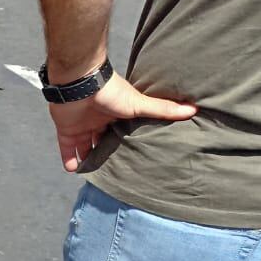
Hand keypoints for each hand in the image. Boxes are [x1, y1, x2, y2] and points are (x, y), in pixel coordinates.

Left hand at [47, 73, 195, 171]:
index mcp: (118, 115)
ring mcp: (82, 126)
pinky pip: (67, 148)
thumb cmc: (111, 92)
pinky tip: (74, 171)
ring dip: (89, 160)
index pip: (123, 132)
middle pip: (103, 142)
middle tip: (115, 173)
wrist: (80, 83)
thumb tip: (193, 110)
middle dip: (107, 155)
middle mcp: (100, 121)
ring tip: (96, 178)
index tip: (135, 158)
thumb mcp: (140, 103)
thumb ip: (162, 109)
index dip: (127, 143)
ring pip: (85, 147)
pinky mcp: (66, 130)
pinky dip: (70, 160)